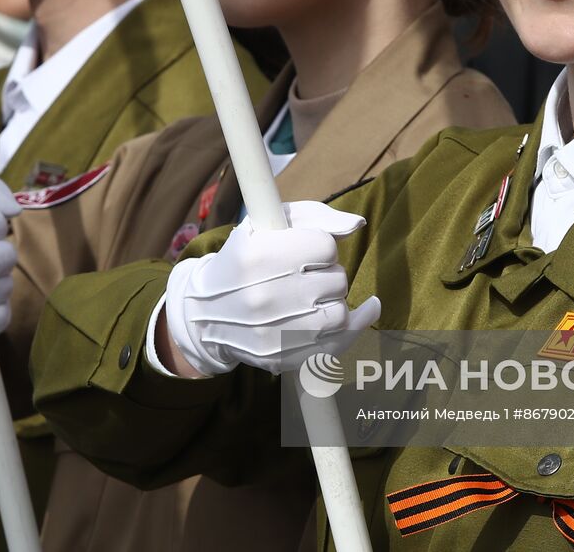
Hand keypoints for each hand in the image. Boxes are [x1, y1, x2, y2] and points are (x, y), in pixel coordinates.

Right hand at [164, 200, 380, 375]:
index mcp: (260, 255)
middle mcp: (266, 295)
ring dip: (333, 301)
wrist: (206, 312)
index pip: (326, 246)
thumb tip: (356, 225)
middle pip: (336, 279)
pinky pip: (336, 343)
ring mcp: (275, 331)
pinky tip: (367, 310)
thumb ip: (314, 216)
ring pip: (339, 313)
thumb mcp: (265, 225)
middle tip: (308, 276)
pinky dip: (354, 326)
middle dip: (328, 274)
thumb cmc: (244, 261)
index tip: (307, 253)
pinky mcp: (282, 357)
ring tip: (316, 297)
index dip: (321, 246)